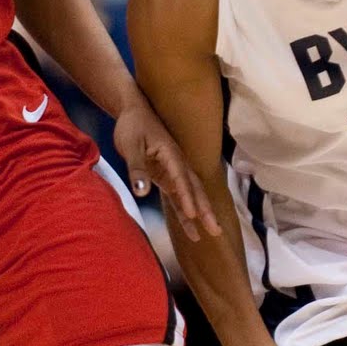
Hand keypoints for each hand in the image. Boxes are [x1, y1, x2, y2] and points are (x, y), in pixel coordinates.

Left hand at [113, 95, 219, 241]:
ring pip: (192, 194)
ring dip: (201, 213)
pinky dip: (185, 212)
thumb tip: (141, 190)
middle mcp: (178, 164)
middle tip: (216, 230)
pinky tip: (191, 228)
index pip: (181, 179)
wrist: (134, 112)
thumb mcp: (130, 146)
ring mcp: (175, 171)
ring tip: (211, 233)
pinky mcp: (168, 177)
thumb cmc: (133, 126)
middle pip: (195, 189)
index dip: (187, 197)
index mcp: (171, 154)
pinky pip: (179, 197)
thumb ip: (137, 168)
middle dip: (206, 210)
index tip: (194, 215)